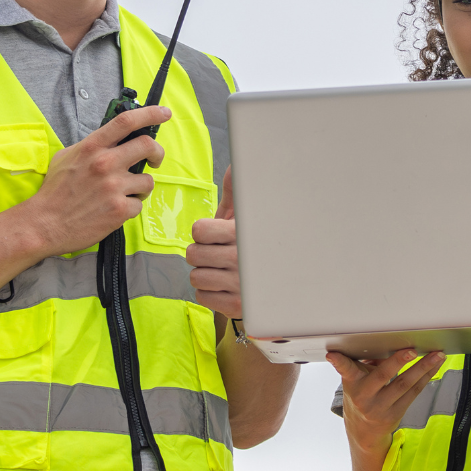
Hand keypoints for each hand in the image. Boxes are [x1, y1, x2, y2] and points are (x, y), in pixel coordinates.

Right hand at [9, 107, 168, 256]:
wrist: (44, 224)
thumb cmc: (54, 192)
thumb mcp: (66, 157)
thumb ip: (90, 147)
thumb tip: (111, 140)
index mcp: (92, 147)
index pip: (126, 121)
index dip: (150, 113)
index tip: (164, 112)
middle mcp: (105, 163)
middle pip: (148, 145)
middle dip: (157, 153)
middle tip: (155, 160)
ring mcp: (114, 187)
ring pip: (147, 180)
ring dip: (140, 187)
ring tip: (124, 194)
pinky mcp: (119, 210)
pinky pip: (138, 204)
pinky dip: (130, 208)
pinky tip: (114, 210)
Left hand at [184, 169, 241, 318]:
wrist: (278, 285)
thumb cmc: (253, 245)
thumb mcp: (246, 218)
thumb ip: (235, 192)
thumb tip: (236, 163)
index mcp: (244, 233)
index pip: (199, 231)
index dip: (203, 233)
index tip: (216, 235)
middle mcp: (242, 259)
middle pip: (192, 254)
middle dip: (200, 254)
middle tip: (217, 254)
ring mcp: (240, 285)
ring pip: (195, 277)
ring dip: (205, 274)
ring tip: (222, 270)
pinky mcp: (237, 306)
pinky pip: (202, 296)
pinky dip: (209, 292)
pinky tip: (224, 286)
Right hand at [329, 346, 446, 452]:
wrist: (363, 431)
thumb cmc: (361, 396)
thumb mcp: (358, 380)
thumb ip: (370, 364)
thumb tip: (392, 347)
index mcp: (353, 384)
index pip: (345, 371)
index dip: (339, 362)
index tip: (332, 355)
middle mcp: (365, 396)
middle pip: (382, 377)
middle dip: (397, 362)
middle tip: (411, 350)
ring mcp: (381, 407)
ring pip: (405, 385)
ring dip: (423, 368)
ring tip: (436, 355)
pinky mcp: (396, 414)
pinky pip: (414, 393)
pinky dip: (426, 378)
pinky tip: (434, 367)